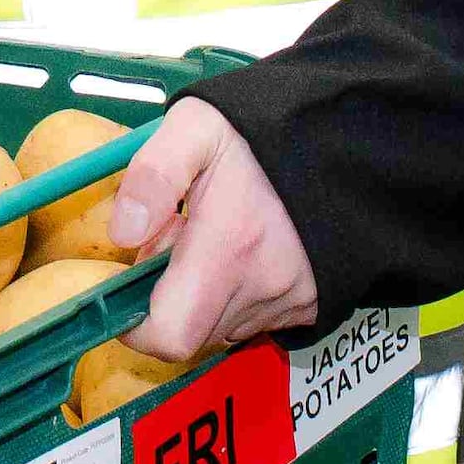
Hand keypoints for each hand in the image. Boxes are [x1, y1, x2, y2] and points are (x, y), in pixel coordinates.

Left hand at [107, 102, 319, 364]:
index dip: (136, 327)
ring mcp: (291, 299)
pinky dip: (238, 296)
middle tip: (176, 242)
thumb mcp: (195, 127)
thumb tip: (123, 233)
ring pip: (223, 326)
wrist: (339, 137)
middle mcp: (262, 285)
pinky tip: (245, 250)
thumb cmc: (260, 131)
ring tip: (215, 238)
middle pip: (192, 333)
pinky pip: (257, 318)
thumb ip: (153, 176)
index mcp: (227, 247)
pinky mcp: (310, 303)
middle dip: (169, 299)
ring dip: (204, 296)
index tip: (127, 290)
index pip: (170, 336)